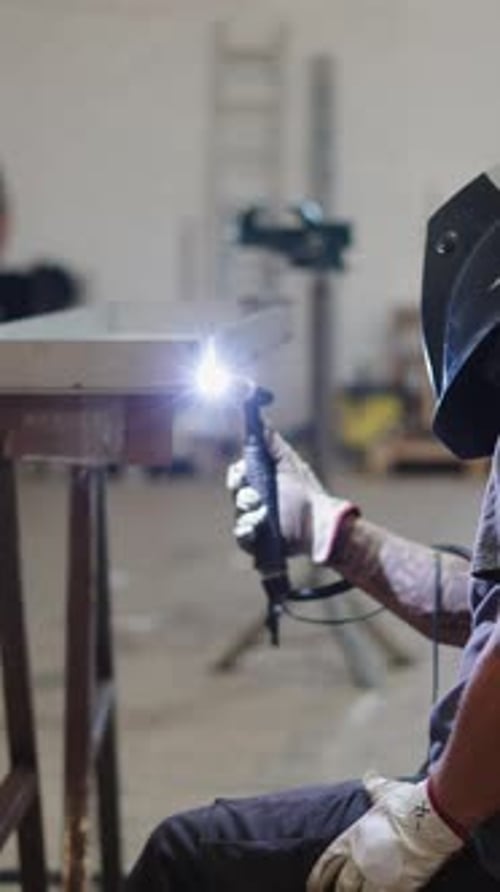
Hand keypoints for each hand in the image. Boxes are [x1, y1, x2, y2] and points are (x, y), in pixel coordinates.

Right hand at [226, 430, 357, 563]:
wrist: (319, 523)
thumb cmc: (305, 493)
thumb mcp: (288, 463)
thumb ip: (272, 443)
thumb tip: (260, 417)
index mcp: (261, 482)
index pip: (238, 475)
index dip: (238, 475)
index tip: (244, 474)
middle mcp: (256, 502)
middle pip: (237, 494)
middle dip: (244, 495)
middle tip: (256, 497)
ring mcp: (255, 522)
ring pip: (239, 515)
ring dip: (249, 513)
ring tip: (264, 515)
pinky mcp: (257, 543)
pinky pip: (242, 536)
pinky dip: (247, 531)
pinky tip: (257, 528)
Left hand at [306, 773, 463, 891]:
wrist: (430, 818)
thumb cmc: (406, 803)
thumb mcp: (385, 792)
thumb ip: (374, 786)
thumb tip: (370, 776)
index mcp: (354, 837)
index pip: (328, 861)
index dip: (319, 875)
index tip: (313, 884)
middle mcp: (361, 859)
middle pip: (341, 884)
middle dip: (333, 891)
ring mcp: (378, 875)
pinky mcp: (398, 887)